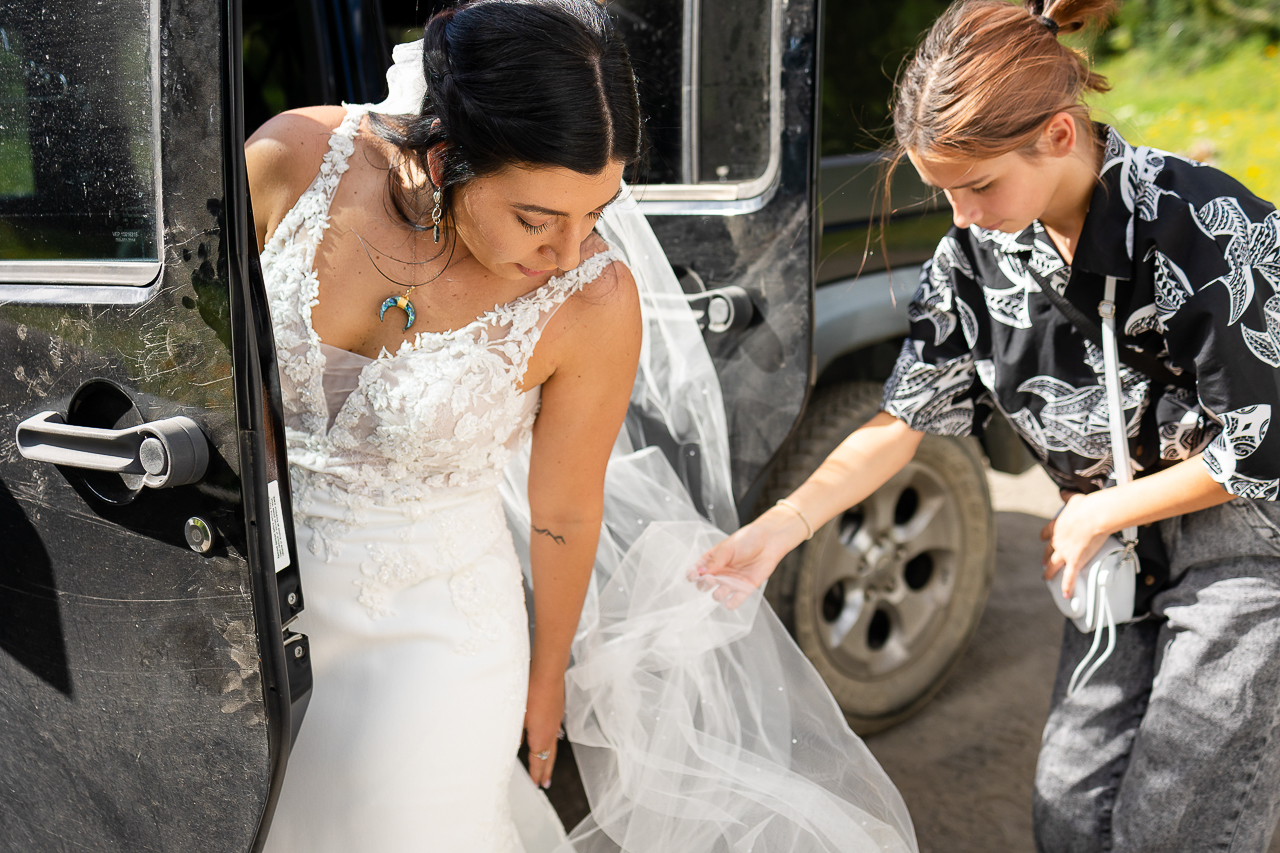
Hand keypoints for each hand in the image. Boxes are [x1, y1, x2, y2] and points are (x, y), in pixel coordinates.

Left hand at [523, 670, 564, 788]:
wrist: (548, 674)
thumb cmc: (531, 694)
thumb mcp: (518, 716)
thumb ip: (516, 734)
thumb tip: (515, 745)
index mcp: (540, 737)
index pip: (538, 761)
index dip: (536, 774)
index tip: (536, 784)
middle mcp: (551, 733)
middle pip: (549, 757)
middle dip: (546, 772)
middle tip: (545, 784)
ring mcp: (556, 722)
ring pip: (553, 746)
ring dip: (550, 759)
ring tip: (548, 768)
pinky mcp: (558, 713)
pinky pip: (555, 735)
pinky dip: (552, 744)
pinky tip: (549, 741)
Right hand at [692, 508, 801, 608]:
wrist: (769, 540)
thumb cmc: (748, 539)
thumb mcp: (728, 547)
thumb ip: (715, 561)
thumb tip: (700, 572)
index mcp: (712, 560)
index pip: (696, 571)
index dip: (692, 575)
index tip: (694, 575)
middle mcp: (720, 573)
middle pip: (704, 585)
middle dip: (704, 584)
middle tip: (710, 579)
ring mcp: (732, 582)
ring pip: (718, 595)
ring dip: (717, 594)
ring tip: (723, 588)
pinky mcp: (745, 588)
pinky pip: (736, 600)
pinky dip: (732, 604)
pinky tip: (729, 603)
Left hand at [1041, 491, 1112, 598]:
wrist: (1093, 516)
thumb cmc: (1086, 507)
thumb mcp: (1074, 499)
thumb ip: (1068, 497)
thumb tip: (1063, 492)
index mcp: (1056, 526)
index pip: (1046, 533)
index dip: (1044, 536)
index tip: (1042, 538)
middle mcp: (1057, 541)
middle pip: (1048, 551)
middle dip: (1045, 557)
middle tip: (1043, 563)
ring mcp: (1064, 552)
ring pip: (1053, 565)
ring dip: (1050, 572)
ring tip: (1047, 577)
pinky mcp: (1074, 561)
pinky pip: (1069, 577)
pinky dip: (1067, 586)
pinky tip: (1065, 594)